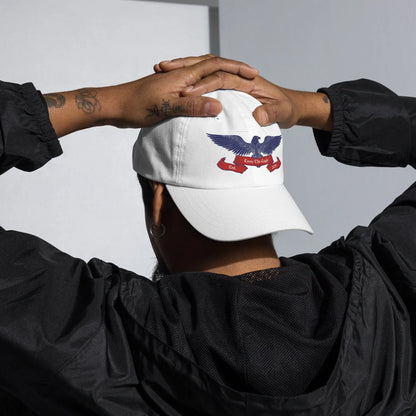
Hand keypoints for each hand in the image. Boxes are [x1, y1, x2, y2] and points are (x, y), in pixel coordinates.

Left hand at [46, 57, 257, 136]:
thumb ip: (192, 106)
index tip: (253, 74)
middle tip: (249, 74)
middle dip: (232, 68)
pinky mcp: (168, 90)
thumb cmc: (136, 106)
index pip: (215, 66)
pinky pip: (193, 84)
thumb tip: (218, 106)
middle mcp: (180, 75)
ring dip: (219, 73)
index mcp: (183, 77)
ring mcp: (174, 81)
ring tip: (233, 80)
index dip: (236, 68)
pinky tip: (206, 95)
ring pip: (202, 73)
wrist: (113, 105)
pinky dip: (205, 85)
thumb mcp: (165, 108)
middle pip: (211, 64)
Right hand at [155, 55, 331, 129]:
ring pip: (204, 72)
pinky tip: (176, 88)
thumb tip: (258, 115)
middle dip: (185, 69)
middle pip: (208, 68)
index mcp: (249, 82)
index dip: (203, 85)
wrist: (293, 107)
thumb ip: (272, 114)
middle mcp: (239, 79)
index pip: (222, 78)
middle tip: (162, 69)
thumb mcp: (283, 113)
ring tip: (162, 71)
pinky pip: (207, 82)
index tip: (186, 93)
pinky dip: (191, 82)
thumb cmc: (287, 109)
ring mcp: (233, 83)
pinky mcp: (230, 90)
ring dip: (184, 71)